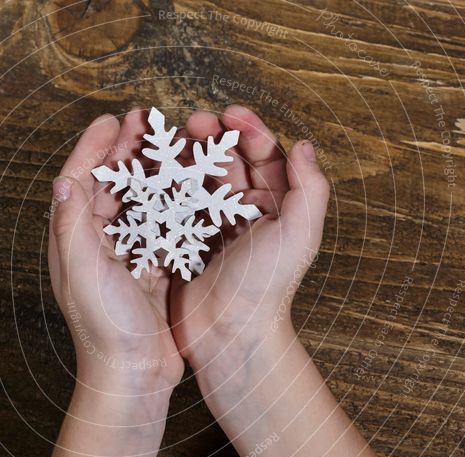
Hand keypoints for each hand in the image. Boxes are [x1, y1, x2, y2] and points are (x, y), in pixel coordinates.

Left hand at [49, 110, 184, 392]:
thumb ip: (72, 225)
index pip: (80, 181)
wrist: (133, 376)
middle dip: (127, 151)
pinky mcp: (151, 270)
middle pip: (112, 185)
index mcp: (74, 241)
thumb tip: (63, 179)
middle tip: (147, 121)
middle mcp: (96, 245)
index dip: (94, 147)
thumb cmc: (104, 328)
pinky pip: (162, 227)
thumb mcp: (83, 272)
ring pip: (139, 202)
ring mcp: (125, 257)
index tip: (112, 119)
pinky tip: (189, 187)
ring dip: (153, 172)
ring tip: (171, 145)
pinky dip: (173, 204)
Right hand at [169, 105, 329, 386]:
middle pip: (229, 160)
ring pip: (199, 177)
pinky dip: (166, 184)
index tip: (230, 114)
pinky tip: (154, 171)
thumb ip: (309, 189)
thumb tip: (303, 145)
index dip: (249, 129)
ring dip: (187, 155)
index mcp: (276, 206)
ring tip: (171, 140)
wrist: (230, 335)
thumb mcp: (299, 235)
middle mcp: (245, 212)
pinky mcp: (186, 240)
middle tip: (193, 121)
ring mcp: (213, 226)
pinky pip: (176, 203)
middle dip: (212, 135)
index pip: (265, 155)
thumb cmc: (267, 287)